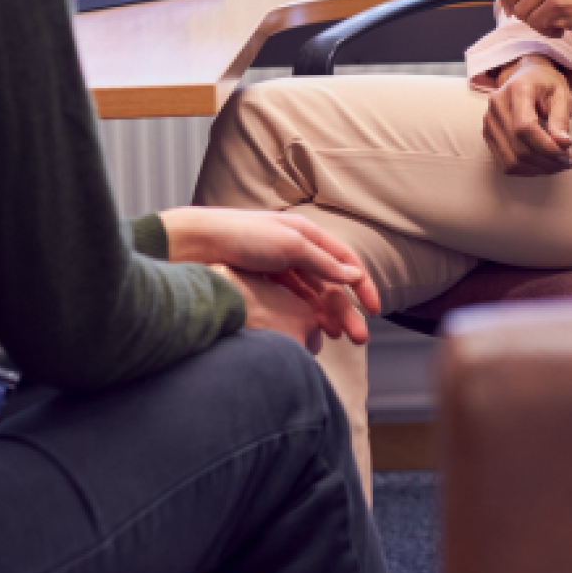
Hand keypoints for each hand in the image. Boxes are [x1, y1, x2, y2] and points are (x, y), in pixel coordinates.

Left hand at [162, 206, 379, 343]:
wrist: (197, 244)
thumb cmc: (242, 237)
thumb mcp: (290, 246)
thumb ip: (323, 262)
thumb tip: (353, 276)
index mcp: (305, 232)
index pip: (344, 259)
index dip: (362, 284)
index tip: (375, 309)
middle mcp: (295, 248)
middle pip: (330, 282)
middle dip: (347, 309)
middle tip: (359, 338)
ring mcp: (279, 266)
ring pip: (312, 294)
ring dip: (329, 315)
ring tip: (339, 339)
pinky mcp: (263, 281)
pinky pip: (292, 300)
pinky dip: (306, 315)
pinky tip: (313, 331)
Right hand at [482, 55, 571, 175]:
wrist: (528, 76)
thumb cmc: (547, 84)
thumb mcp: (562, 95)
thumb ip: (561, 119)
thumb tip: (563, 144)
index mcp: (517, 89)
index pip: (525, 127)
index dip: (546, 146)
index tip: (568, 153)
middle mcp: (497, 105)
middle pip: (519, 147)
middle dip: (548, 161)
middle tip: (571, 162)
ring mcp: (489, 121)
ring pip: (512, 160)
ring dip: (539, 169)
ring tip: (560, 164)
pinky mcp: (489, 134)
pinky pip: (506, 163)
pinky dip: (528, 170)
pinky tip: (544, 164)